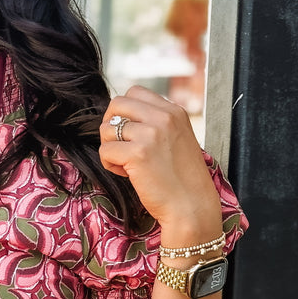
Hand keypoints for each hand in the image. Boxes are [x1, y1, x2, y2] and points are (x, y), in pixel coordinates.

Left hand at [100, 87, 221, 239]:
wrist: (191, 206)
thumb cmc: (181, 178)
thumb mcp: (176, 138)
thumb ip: (156, 122)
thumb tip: (120, 116)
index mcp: (174, 111)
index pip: (135, 92)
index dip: (124, 112)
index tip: (130, 134)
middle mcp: (163, 117)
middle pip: (117, 104)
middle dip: (111, 126)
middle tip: (120, 146)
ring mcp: (151, 134)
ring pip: (107, 129)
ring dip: (110, 148)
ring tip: (127, 164)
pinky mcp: (138, 153)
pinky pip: (106, 150)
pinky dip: (110, 164)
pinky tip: (127, 174)